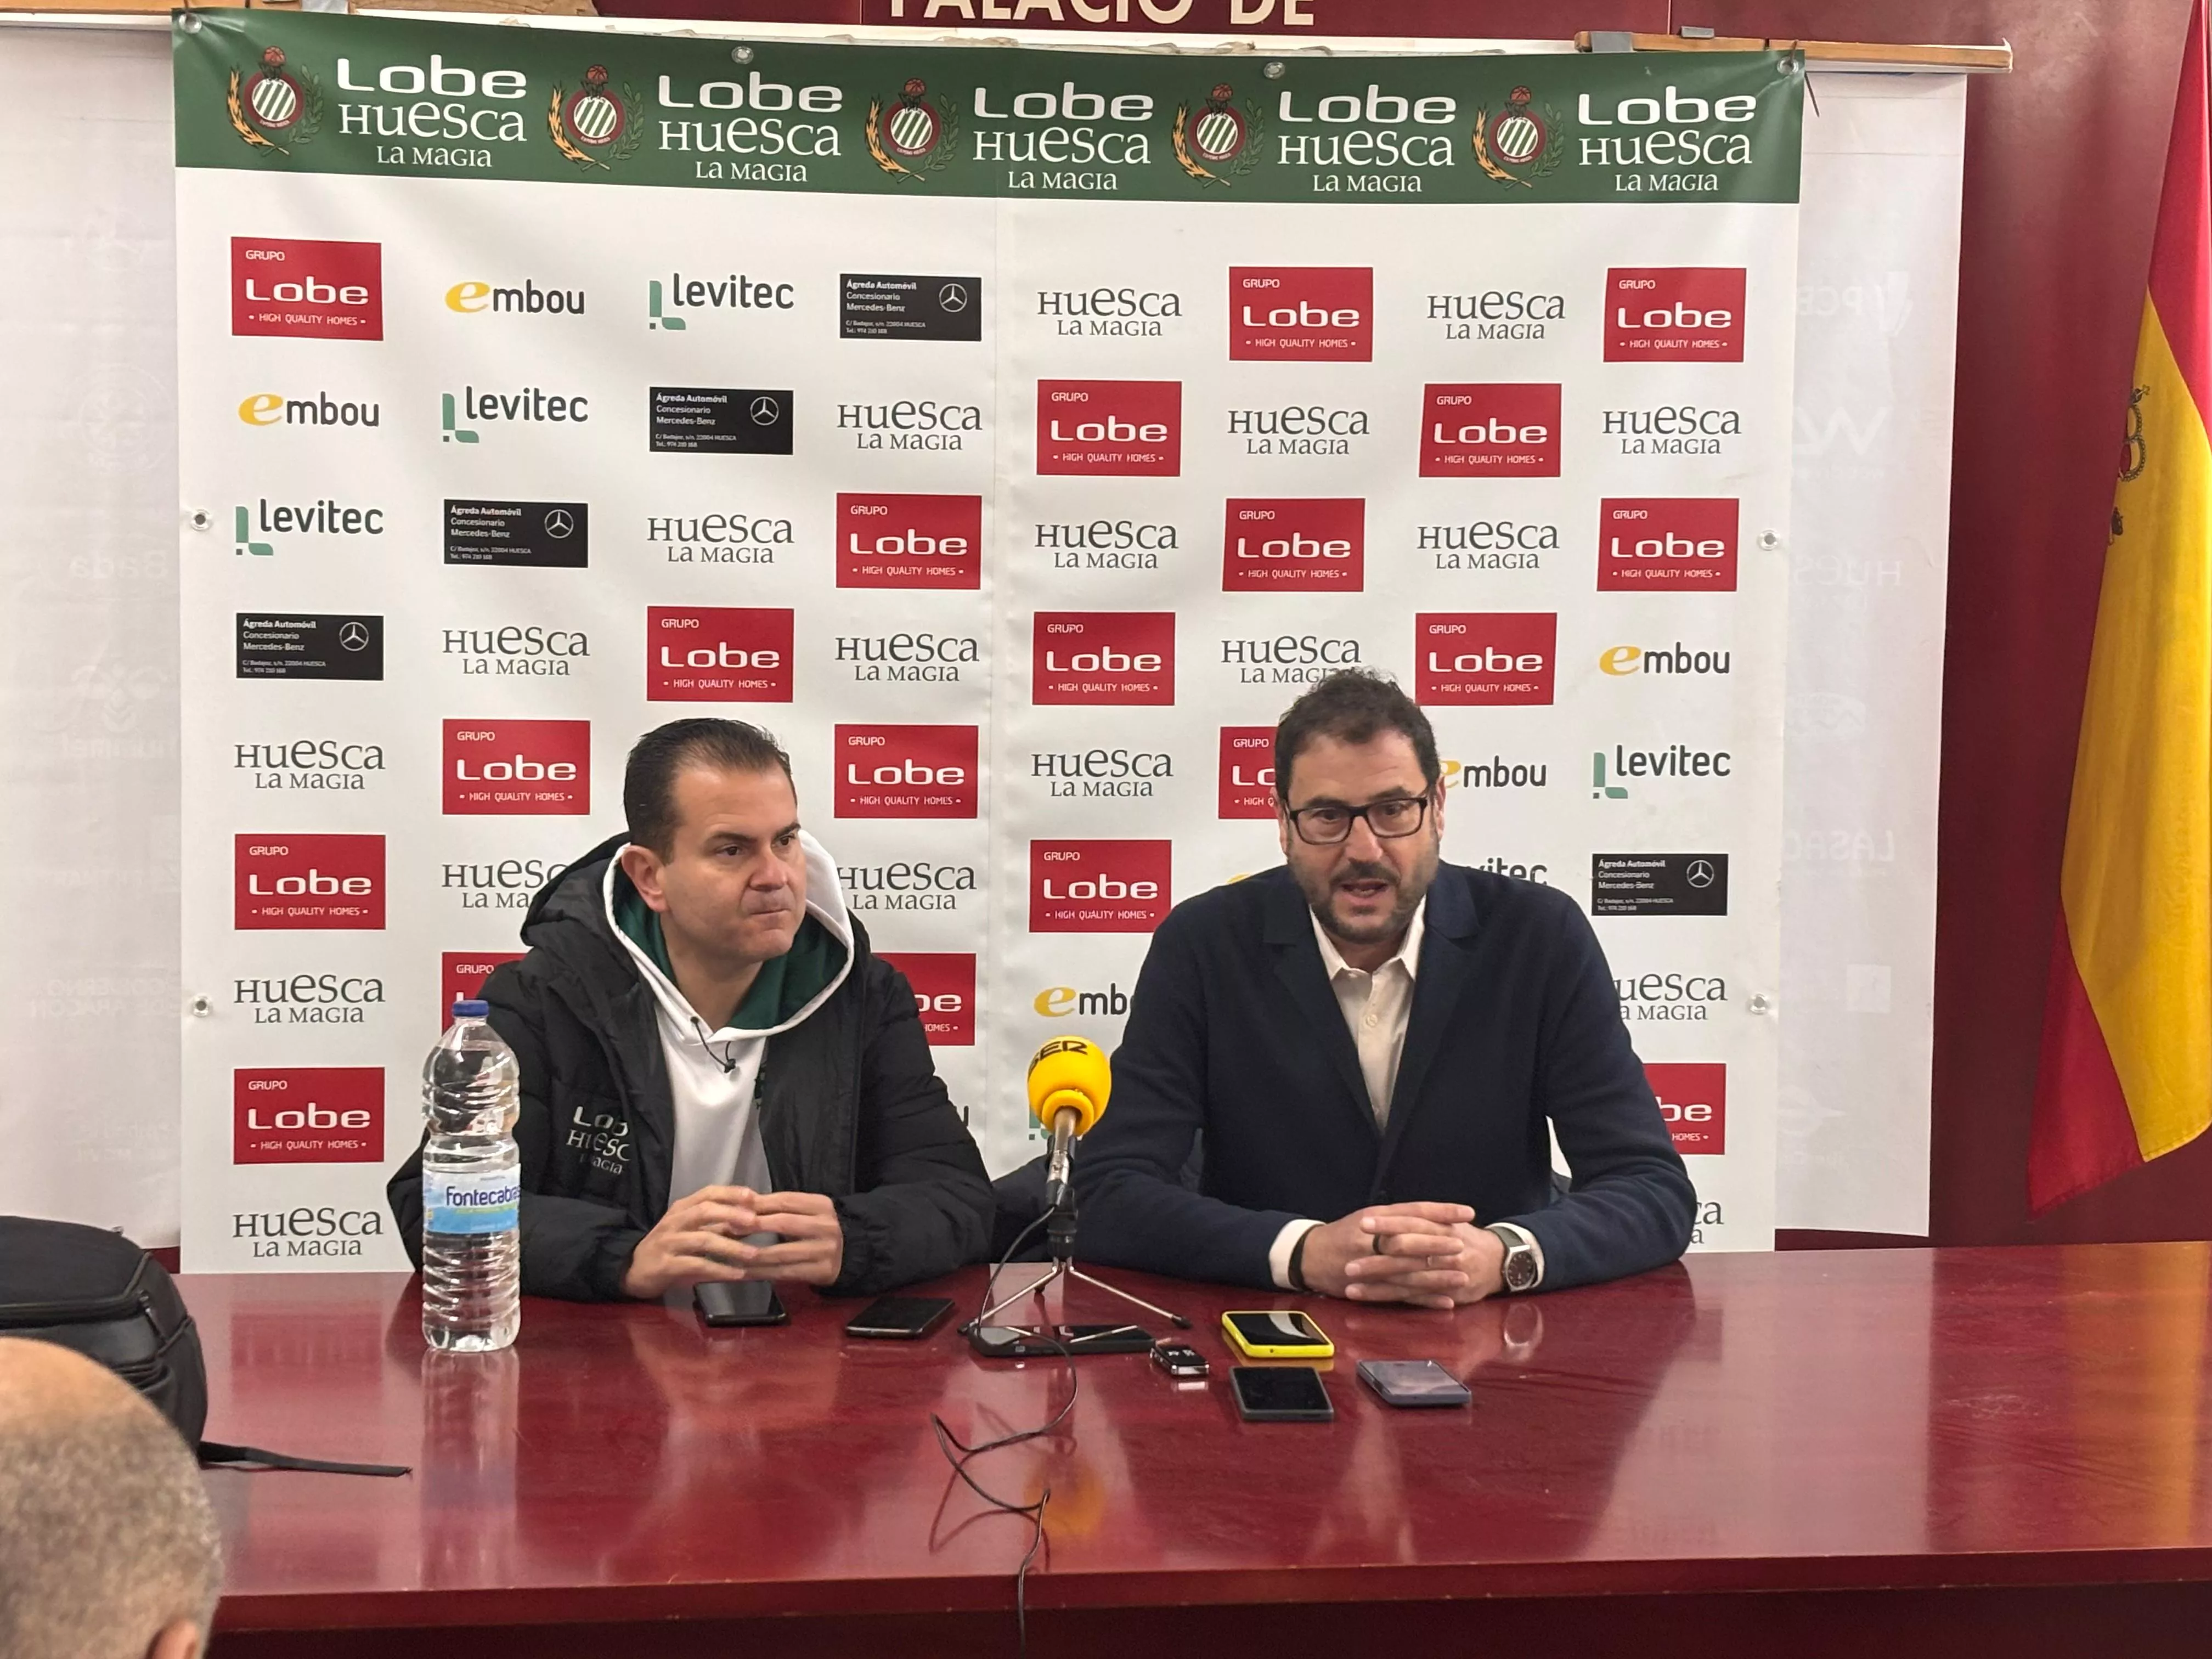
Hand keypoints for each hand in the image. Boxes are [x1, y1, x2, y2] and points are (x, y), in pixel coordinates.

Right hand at [621, 1187, 847, 1297]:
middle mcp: (675, 1221)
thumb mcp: (691, 1230)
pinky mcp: (666, 1265)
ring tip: (753, 1254)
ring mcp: (669, 1242)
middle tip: (755, 1222)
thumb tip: (753, 1219)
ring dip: (731, 1247)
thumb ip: (717, 1224)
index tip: (754, 1196)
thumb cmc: (670, 1247)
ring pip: (702, 1239)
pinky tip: (736, 1274)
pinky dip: (719, 1269)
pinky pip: (696, 1265)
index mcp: (683, 1208)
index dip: (731, 1193)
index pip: (708, 1192)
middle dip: (732, 1214)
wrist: (633, 1269)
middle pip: (705, 1210)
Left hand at [739, 1190, 844, 1286]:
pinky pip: (785, 1273)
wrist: (848, 1254)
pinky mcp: (823, 1271)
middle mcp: (826, 1226)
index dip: (759, 1205)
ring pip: (782, 1253)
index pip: (786, 1200)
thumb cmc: (815, 1229)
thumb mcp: (804, 1213)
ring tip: (731, 1256)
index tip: (734, 1210)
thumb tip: (739, 1207)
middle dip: (754, 1227)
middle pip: (784, 1223)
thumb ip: (777, 1209)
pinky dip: (762, 1273)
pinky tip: (745, 1273)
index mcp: (821, 1205)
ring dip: (753, 1256)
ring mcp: (826, 1250)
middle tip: (729, 1231)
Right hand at [1298, 1203, 1475, 1308]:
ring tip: (1462, 1277)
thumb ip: (1398, 1218)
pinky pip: (1401, 1295)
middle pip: (1410, 1240)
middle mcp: (1373, 1239)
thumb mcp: (1368, 1217)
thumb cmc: (1344, 1235)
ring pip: (1408, 1271)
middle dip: (1438, 1244)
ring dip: (1437, 1275)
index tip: (1467, 1212)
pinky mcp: (1368, 1287)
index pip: (1414, 1211)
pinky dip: (1424, 1299)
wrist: (1308, 1256)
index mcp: (1376, 1216)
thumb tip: (1435, 1217)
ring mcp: (1369, 1265)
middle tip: (1464, 1246)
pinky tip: (1445, 1301)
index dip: (1442, 1211)